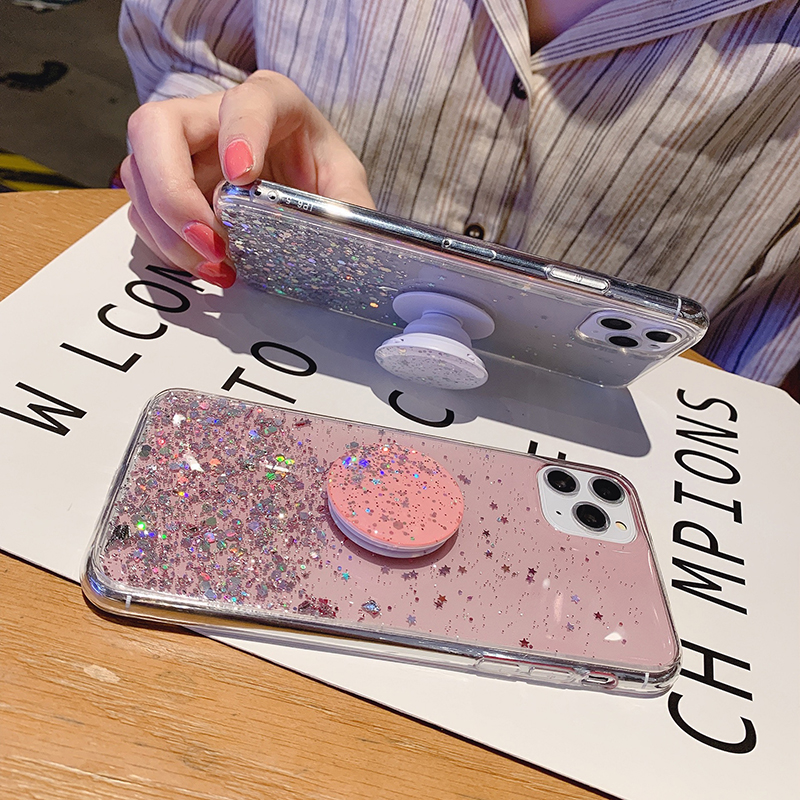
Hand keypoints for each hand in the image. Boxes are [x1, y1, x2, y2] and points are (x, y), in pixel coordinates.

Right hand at [120, 70, 373, 286]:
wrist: (296, 181)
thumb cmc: (317, 171)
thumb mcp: (345, 185)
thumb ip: (350, 208)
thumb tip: (350, 247)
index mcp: (269, 101)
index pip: (245, 102)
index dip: (239, 135)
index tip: (243, 176)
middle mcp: (211, 115)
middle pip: (155, 127)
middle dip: (173, 191)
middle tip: (210, 240)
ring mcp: (180, 149)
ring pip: (139, 173)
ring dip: (168, 229)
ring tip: (216, 265)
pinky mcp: (166, 185)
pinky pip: (143, 211)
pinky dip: (167, 245)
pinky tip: (206, 265)